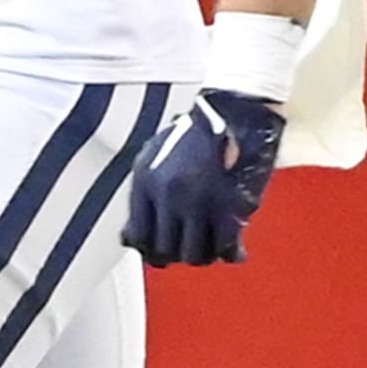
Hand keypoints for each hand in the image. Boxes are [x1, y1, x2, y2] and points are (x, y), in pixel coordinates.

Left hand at [124, 87, 282, 266]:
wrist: (234, 111)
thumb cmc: (195, 131)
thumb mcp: (154, 156)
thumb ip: (144, 194)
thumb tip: (132, 237)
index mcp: (146, 181)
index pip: (138, 237)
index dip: (150, 250)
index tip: (159, 251)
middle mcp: (168, 194)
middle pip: (165, 251)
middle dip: (177, 256)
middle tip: (188, 250)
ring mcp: (199, 201)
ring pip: (194, 255)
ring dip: (204, 256)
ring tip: (211, 247)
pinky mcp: (230, 205)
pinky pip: (225, 246)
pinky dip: (229, 253)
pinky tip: (233, 248)